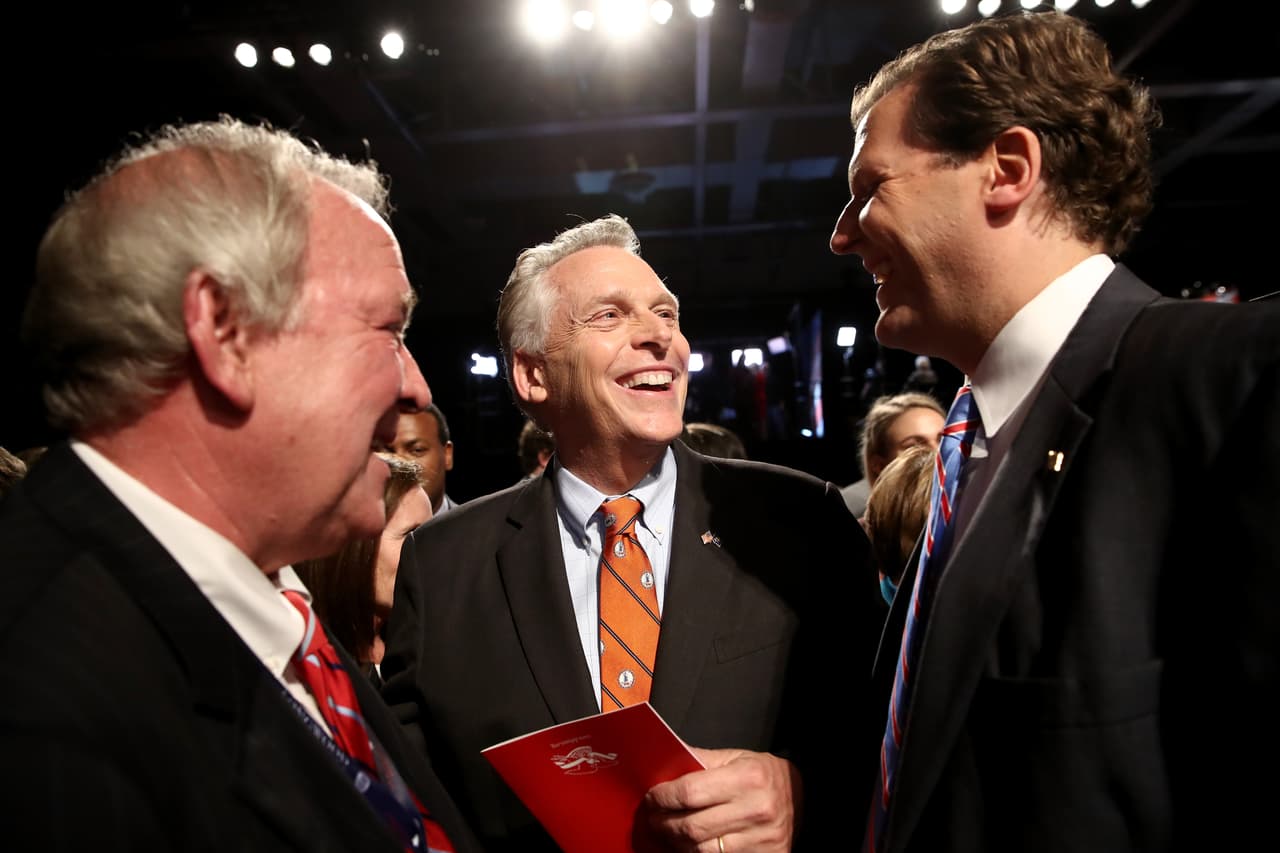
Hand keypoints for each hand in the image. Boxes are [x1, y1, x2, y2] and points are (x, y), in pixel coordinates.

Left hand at [640, 747, 800, 851]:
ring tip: (666, 833)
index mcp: (747, 778)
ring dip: (676, 844)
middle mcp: (756, 809)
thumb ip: (699, 760)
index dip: (663, 797)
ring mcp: (760, 839)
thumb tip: (663, 763)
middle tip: (651, 818)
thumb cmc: (762, 775)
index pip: (690, 792)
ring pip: (700, 850)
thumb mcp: (735, 758)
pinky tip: (686, 847)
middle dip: (663, 824)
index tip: (651, 798)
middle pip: (691, 826)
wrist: (802, 798)